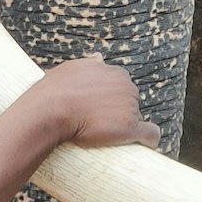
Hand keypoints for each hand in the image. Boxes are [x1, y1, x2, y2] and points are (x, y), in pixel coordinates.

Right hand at [35, 57, 159, 151]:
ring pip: (135, 118)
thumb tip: (99, 57)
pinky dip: (150, 139)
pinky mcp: (130, 128)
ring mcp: (130, 107)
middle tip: (99, 124)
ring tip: (107, 137)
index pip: (121, 88)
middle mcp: (127, 87)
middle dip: (119, 112)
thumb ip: (90, 63)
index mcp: (116, 73)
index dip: (112, 100)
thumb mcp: (73, 68)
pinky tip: (147, 144)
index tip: (100, 109)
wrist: (51, 110)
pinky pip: (149, 134)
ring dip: (126, 126)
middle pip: (129, 102)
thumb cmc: (56, 91)